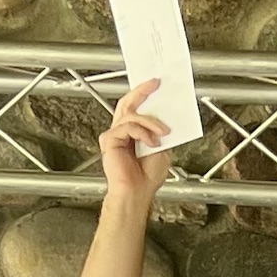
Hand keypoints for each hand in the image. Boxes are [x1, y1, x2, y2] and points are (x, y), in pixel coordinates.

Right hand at [98, 79, 173, 199]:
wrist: (137, 192)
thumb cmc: (147, 178)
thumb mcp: (162, 148)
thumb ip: (161, 131)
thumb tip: (167, 116)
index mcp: (134, 133)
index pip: (137, 108)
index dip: (145, 94)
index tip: (157, 85)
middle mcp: (123, 131)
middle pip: (128, 102)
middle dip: (142, 91)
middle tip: (154, 84)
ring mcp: (115, 135)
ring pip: (132, 114)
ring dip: (151, 123)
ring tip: (162, 134)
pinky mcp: (110, 139)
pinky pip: (128, 126)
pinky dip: (143, 133)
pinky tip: (151, 143)